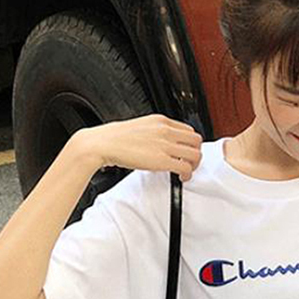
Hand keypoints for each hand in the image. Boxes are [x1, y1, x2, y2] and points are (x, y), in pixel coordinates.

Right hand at [79, 114, 202, 180]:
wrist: (102, 143)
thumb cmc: (115, 137)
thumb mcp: (140, 126)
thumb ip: (155, 131)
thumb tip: (163, 142)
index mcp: (161, 120)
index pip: (188, 129)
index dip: (190, 143)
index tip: (186, 151)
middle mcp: (166, 131)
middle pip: (196, 141)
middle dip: (196, 153)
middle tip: (190, 162)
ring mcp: (165, 145)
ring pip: (195, 154)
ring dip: (194, 165)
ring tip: (186, 171)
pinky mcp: (162, 160)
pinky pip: (185, 168)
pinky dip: (187, 175)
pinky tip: (181, 178)